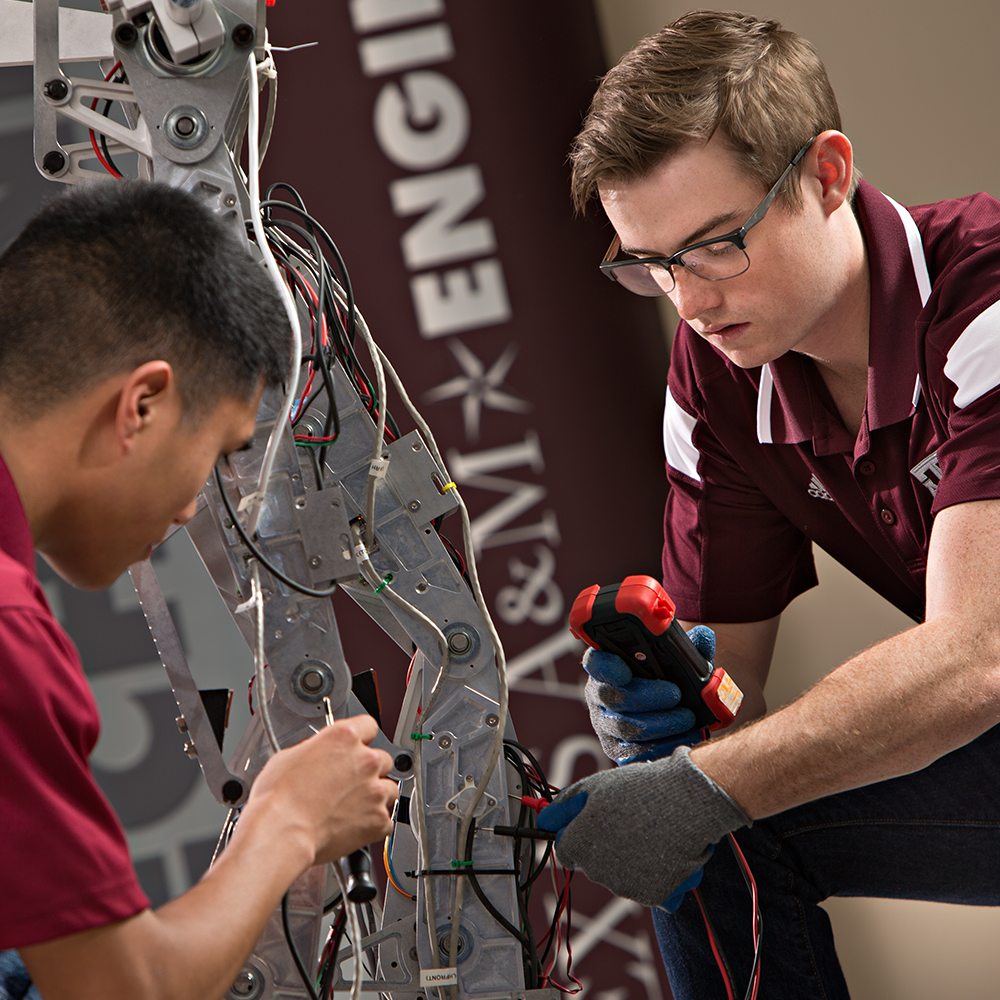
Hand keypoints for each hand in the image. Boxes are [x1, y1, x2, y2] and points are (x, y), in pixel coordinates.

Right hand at [248, 713, 396, 865]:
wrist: (283, 832)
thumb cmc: (279, 799)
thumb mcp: (290, 756)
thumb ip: (317, 750)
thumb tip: (320, 755)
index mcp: (345, 738)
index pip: (369, 726)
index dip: (362, 738)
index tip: (358, 747)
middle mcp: (366, 760)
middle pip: (381, 759)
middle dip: (368, 771)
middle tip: (349, 784)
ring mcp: (375, 790)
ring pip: (388, 789)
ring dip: (375, 796)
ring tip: (352, 808)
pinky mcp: (378, 820)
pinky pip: (386, 819)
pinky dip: (374, 824)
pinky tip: (354, 826)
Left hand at [535, 747, 747, 907]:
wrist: (686, 804)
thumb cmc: (638, 791)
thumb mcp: (594, 787)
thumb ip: (564, 806)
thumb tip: (544, 817)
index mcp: (579, 845)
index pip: (564, 849)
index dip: (577, 833)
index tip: (593, 822)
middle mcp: (597, 872)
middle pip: (591, 863)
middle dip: (602, 845)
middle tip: (626, 821)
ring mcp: (625, 886)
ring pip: (619, 876)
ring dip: (628, 859)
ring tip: (649, 831)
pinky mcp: (653, 897)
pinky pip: (646, 887)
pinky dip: (654, 875)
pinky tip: (663, 851)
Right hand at [583, 625, 716, 762]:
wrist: (665, 708)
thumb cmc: (666, 677)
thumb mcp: (674, 658)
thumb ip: (688, 646)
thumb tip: (704, 638)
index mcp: (606, 665)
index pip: (596, 663)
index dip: (607, 667)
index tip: (626, 671)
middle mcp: (599, 695)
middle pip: (613, 697)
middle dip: (647, 696)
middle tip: (676, 694)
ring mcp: (606, 724)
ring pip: (625, 728)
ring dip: (661, 724)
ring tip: (687, 718)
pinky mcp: (618, 749)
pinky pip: (636, 753)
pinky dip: (664, 746)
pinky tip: (686, 737)